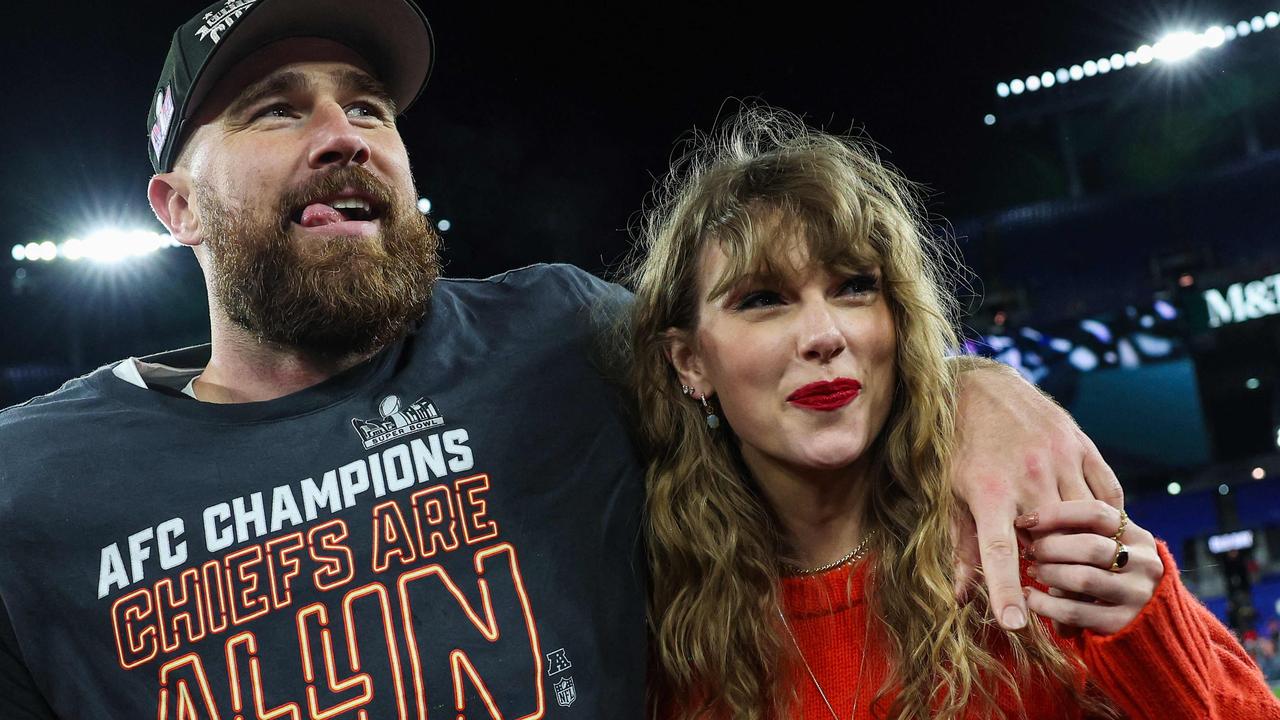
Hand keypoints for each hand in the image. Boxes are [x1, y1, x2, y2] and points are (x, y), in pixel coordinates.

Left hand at [948, 359, 1122, 629]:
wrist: (978, 385)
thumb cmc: (958, 445)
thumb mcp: (949, 493)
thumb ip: (961, 545)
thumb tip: (961, 598)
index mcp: (988, 491)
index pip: (998, 553)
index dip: (1005, 591)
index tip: (1014, 624)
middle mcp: (1029, 475)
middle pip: (1054, 541)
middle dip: (1053, 568)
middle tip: (1047, 579)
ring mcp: (1061, 458)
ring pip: (1087, 520)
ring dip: (1082, 544)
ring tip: (1070, 555)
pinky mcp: (1083, 445)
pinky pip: (1108, 494)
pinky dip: (1104, 517)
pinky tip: (1093, 527)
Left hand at [1018, 500, 1162, 634]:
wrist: (1144, 622)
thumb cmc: (1110, 573)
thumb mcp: (1110, 547)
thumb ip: (1083, 532)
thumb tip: (1032, 520)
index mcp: (1138, 537)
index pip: (1096, 513)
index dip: (1056, 514)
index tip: (1026, 520)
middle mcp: (1144, 564)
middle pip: (1090, 546)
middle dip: (1050, 547)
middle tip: (1030, 551)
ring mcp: (1136, 596)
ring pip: (1083, 579)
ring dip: (1048, 573)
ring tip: (1032, 571)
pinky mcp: (1122, 623)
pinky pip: (1074, 611)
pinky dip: (1044, 603)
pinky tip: (1030, 597)